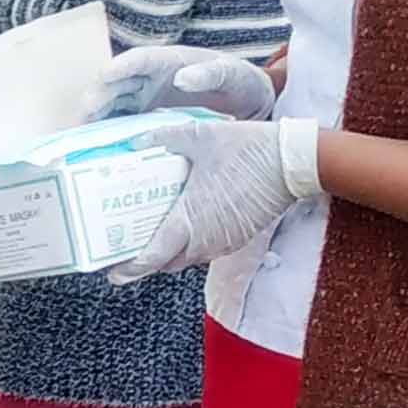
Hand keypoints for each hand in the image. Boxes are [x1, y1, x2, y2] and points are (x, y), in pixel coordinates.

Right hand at [96, 44, 276, 120]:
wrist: (245, 104)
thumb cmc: (238, 83)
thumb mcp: (232, 74)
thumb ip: (210, 74)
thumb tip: (181, 78)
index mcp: (168, 61)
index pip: (139, 60)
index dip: (121, 66)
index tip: (106, 75)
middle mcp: (148, 78)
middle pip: (115, 85)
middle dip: (98, 98)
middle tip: (85, 115)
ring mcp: (142, 99)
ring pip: (110, 106)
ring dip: (94, 120)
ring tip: (79, 137)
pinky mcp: (141, 119)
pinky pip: (117, 125)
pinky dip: (104, 136)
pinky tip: (94, 151)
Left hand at [106, 117, 314, 283]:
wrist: (295, 161)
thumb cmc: (248, 149)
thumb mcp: (200, 136)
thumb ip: (163, 139)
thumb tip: (136, 141)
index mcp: (191, 220)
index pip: (154, 256)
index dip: (131, 268)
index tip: (113, 272)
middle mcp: (206, 239)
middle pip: (167, 263)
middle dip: (143, 264)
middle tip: (123, 254)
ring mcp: (225, 242)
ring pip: (187, 259)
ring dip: (168, 255)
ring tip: (147, 241)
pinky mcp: (239, 238)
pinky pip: (206, 251)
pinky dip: (189, 247)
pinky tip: (181, 229)